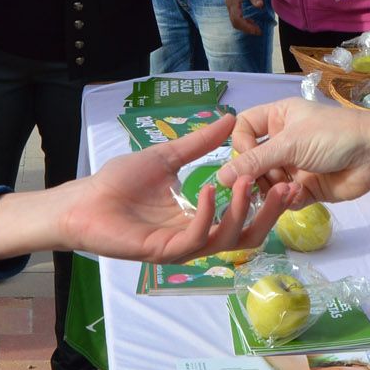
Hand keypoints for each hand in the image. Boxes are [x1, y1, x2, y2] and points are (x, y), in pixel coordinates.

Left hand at [0, 114, 293, 262]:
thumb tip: (230, 118)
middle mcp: (198, 235)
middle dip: (270, 214)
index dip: (268, 201)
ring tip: (244, 183)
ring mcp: (183, 246)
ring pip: (227, 240)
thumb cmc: (120, 182)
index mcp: (202, 216)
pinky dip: (207, 214)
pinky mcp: (165, 251)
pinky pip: (196, 238)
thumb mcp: (168, 156)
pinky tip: (209, 189)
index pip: (245, 215)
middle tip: (284, 187)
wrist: (85, 199)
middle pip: (248, 236)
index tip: (283, 175)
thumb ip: (200, 142)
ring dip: (240, 211)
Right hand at [222, 98, 369, 206]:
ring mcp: (294, 166)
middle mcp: (283, 141)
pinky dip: (287, 200)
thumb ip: (253, 161)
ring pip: (266, 184)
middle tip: (264, 182)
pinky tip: (300, 195)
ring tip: (288, 188)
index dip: (241, 144)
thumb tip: (219, 178)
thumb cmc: (332, 136)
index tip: (247, 159)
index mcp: (278, 118)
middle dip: (257, 174)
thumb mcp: (289, 143)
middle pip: (252, 162)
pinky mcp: (305, 189)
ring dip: (274, 189)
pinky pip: (283, 199)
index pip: (243, 129)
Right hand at [224, 0, 264, 34]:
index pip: (237, 19)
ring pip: (234, 20)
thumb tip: (260, 6)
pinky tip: (250, 21)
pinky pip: (235, 16)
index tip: (257, 30)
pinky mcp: (231, 3)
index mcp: (232, 1)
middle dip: (246, 29)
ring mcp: (229, 4)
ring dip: (244, 26)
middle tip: (258, 31)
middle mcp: (229, 4)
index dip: (247, 27)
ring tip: (256, 27)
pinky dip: (242, 21)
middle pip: (235, 22)